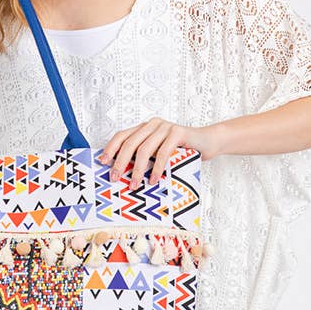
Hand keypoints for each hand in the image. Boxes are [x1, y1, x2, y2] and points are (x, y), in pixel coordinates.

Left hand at [99, 117, 219, 188]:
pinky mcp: (178, 133)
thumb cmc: (182, 151)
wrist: (208, 142)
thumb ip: (144, 158)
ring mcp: (165, 127)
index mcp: (144, 128)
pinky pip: (163, 152)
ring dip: (138, 169)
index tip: (102, 163)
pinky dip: (157, 168)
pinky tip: (154, 180)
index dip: (110, 148)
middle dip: (120, 162)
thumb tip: (123, 174)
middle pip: (129, 143)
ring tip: (135, 185)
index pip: (121, 136)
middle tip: (115, 178)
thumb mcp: (159, 154)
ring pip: (145, 149)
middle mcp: (152, 125)